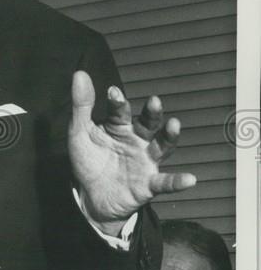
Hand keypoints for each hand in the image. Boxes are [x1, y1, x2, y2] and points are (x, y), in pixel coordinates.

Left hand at [69, 71, 195, 234]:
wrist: (91, 196)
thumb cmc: (89, 161)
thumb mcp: (79, 134)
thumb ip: (81, 106)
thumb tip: (79, 73)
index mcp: (119, 126)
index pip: (120, 111)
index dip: (117, 103)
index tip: (112, 93)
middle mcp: (138, 140)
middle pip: (148, 124)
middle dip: (152, 113)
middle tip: (154, 101)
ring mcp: (146, 161)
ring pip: (162, 146)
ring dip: (169, 136)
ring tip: (174, 125)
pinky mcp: (148, 184)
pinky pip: (165, 182)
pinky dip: (178, 181)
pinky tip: (190, 179)